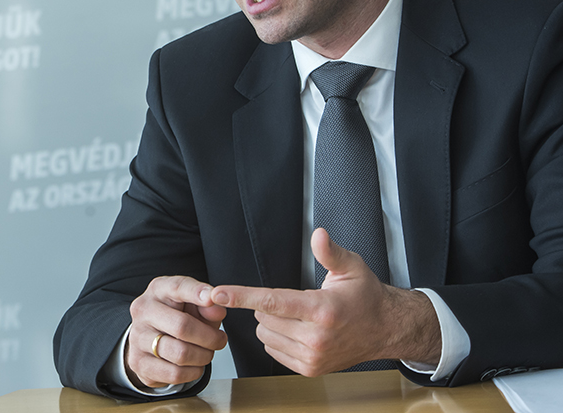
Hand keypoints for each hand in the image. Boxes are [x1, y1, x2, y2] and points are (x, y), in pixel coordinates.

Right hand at [125, 275, 228, 388]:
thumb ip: (208, 305)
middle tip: (219, 340)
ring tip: (206, 353)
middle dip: (209, 337)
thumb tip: (218, 308)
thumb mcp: (194, 305)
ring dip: (203, 357)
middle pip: (182, 326)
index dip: (196, 292)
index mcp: (158, 289)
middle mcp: (144, 310)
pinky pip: (175, 374)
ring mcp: (138, 337)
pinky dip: (193, 372)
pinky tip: (194, 365)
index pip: (177, 287)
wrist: (150, 338)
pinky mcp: (139, 362)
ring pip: (180, 353)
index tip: (213, 298)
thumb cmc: (176, 316)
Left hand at [211, 228, 440, 375]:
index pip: (272, 302)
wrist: (386, 330)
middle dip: (270, 306)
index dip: (241, 296)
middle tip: (297, 301)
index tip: (217, 293)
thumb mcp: (351, 267)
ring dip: (273, 323)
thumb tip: (317, 234)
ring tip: (300, 316)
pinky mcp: (309, 369)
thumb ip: (330, 252)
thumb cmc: (366, 297)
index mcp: (322, 310)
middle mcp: (316, 337)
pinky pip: (273, 350)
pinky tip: (300, 331)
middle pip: (264, 317)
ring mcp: (312, 356)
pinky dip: (278, 338)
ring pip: (265, 334)